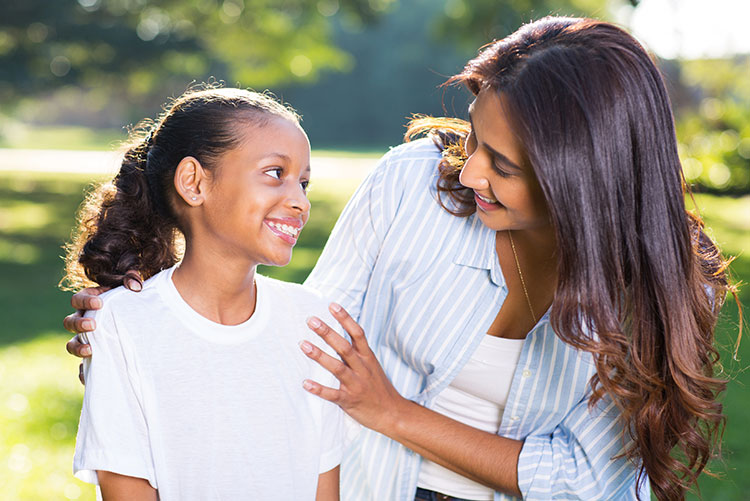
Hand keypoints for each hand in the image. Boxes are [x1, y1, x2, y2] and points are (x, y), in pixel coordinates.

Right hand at [62, 272, 141, 383]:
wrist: (141, 322)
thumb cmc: (132, 300)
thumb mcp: (133, 286)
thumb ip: (133, 279)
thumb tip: (135, 286)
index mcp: (89, 303)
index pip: (77, 300)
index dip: (85, 301)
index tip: (100, 304)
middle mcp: (83, 321)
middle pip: (69, 323)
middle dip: (79, 324)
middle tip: (93, 325)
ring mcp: (87, 339)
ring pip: (71, 345)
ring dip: (77, 348)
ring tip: (90, 350)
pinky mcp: (95, 356)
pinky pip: (83, 366)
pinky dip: (84, 371)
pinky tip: (89, 374)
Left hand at [300, 303, 406, 434]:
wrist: (393, 414)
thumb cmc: (378, 387)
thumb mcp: (371, 365)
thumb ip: (356, 352)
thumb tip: (338, 335)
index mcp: (368, 357)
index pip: (357, 333)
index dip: (345, 318)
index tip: (332, 306)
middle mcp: (362, 368)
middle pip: (344, 347)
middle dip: (327, 332)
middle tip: (311, 320)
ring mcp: (356, 384)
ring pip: (337, 367)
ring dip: (319, 356)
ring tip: (303, 345)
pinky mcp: (349, 400)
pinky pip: (333, 394)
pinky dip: (319, 389)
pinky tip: (305, 383)